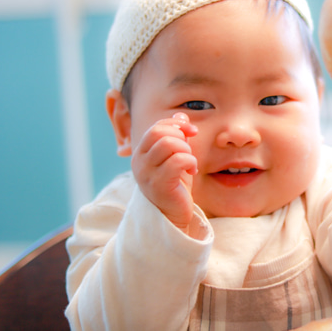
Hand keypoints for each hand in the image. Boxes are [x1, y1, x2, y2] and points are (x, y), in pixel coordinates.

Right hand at [131, 113, 197, 231]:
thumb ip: (177, 137)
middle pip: (159, 132)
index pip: (156, 126)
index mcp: (141, 152)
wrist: (173, 215)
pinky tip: (191, 172)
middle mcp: (139, 162)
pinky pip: (177, 161)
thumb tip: (181, 115)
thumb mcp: (176, 157)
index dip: (176, 124)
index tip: (192, 131)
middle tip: (188, 152)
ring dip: (186, 150)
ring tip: (189, 162)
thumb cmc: (175, 185)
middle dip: (180, 137)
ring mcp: (147, 174)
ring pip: (168, 144)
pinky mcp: (159, 186)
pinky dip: (190, 162)